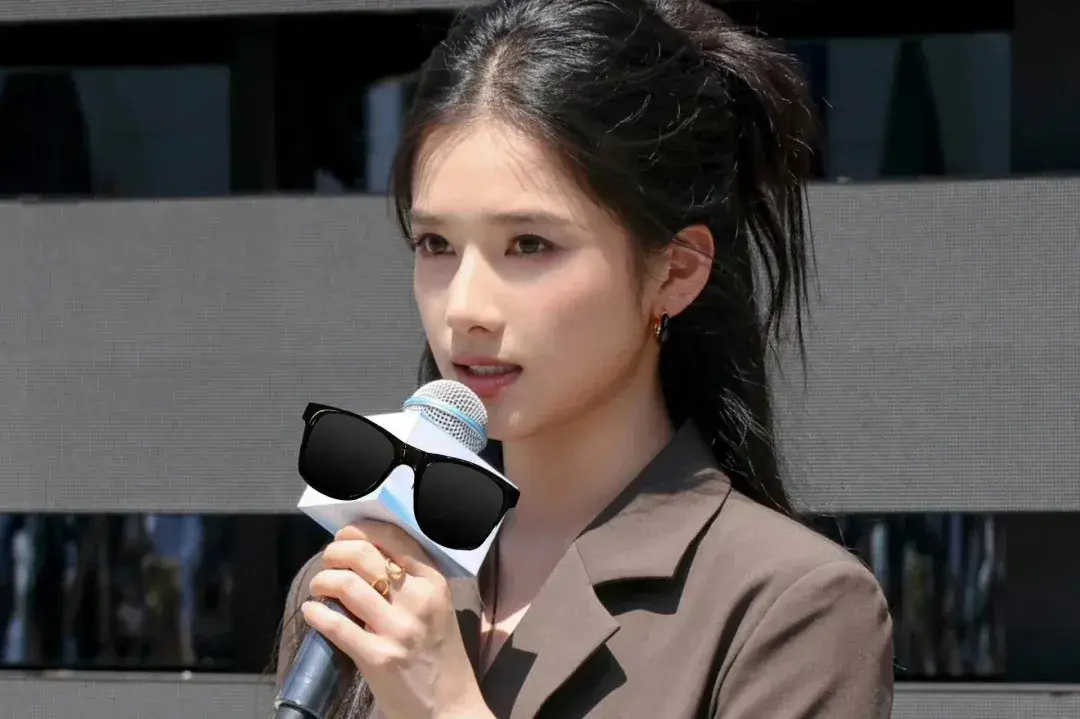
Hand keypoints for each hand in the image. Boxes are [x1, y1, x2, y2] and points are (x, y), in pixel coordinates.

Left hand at [302, 521, 491, 718]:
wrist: (449, 706)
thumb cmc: (440, 656)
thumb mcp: (438, 607)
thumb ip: (411, 581)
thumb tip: (366, 554)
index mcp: (433, 582)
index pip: (393, 537)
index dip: (360, 529)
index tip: (345, 534)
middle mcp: (417, 600)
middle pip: (363, 555)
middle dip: (335, 552)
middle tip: (328, 560)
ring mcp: (397, 629)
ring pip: (345, 585)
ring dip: (322, 581)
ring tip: (319, 587)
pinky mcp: (377, 657)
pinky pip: (336, 625)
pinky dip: (316, 613)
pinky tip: (312, 612)